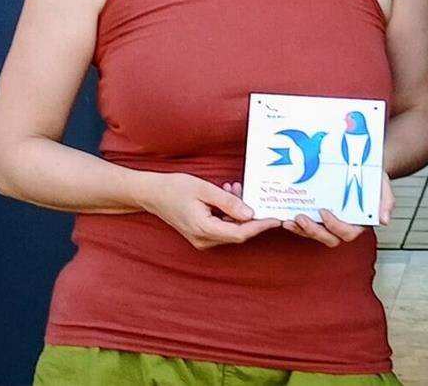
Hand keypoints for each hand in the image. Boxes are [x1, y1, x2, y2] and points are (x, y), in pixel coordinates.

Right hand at [136, 172, 280, 249]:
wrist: (151, 194)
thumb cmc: (175, 188)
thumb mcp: (204, 189)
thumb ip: (228, 202)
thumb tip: (250, 213)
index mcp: (204, 229)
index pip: (240, 233)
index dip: (260, 226)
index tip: (276, 218)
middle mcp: (203, 240)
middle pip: (238, 233)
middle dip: (249, 214)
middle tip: (250, 191)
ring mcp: (200, 239)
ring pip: (230, 229)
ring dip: (237, 211)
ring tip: (232, 188)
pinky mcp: (200, 234)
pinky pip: (222, 226)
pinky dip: (228, 212)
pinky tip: (226, 194)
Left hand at [282, 172, 393, 247]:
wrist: (362, 165)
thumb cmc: (373, 176)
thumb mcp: (382, 185)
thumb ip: (386, 201)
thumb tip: (384, 220)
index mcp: (360, 222)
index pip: (348, 233)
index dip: (335, 226)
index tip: (325, 212)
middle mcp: (344, 225)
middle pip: (329, 238)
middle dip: (314, 231)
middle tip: (301, 218)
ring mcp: (329, 223)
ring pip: (315, 235)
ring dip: (301, 230)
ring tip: (289, 220)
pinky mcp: (318, 217)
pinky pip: (307, 226)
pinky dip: (296, 225)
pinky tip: (286, 217)